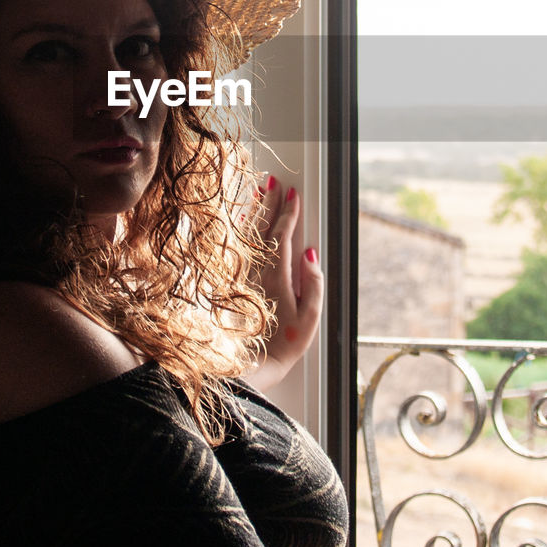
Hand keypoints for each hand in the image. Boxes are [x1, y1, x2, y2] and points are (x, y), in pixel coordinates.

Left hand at [242, 175, 323, 391]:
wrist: (248, 365)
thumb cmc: (283, 344)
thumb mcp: (310, 318)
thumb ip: (313, 283)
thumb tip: (311, 253)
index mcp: (278, 276)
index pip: (283, 235)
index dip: (289, 214)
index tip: (294, 194)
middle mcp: (257, 271)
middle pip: (263, 229)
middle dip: (271, 203)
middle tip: (275, 181)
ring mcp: (243, 276)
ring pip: (248, 235)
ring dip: (254, 211)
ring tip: (258, 191)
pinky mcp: (233, 284)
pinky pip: (236, 248)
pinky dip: (240, 230)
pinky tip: (242, 220)